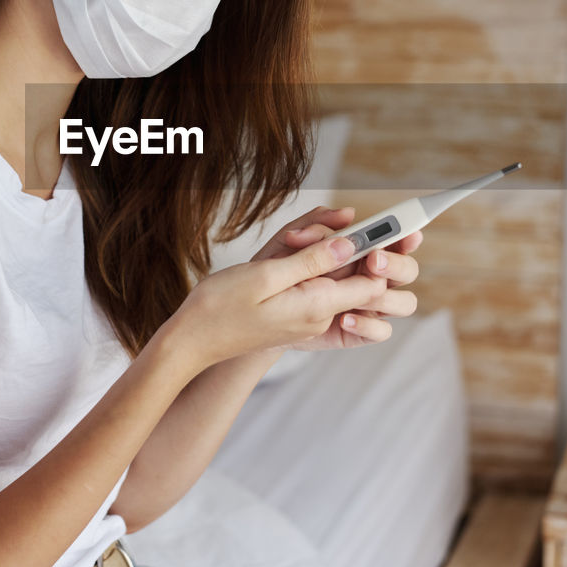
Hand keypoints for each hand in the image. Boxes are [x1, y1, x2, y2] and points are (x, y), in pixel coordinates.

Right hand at [165, 230, 392, 372]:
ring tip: (294, 237)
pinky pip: (317, 285)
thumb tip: (350, 245)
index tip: (361, 225)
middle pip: (357, 278)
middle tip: (315, 227)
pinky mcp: (295, 315)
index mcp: (316, 306)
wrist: (192, 341)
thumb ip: (311, 261)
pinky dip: (309, 263)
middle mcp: (319, 316)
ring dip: (323, 252)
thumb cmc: (220, 307)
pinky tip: (289, 249)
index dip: (375, 253)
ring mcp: (308, 318)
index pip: (372, 283)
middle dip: (346, 246)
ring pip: (335, 278)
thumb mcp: (266, 275)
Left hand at [249, 205, 421, 350]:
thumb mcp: (291, 240)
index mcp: (365, 250)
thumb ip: (317, 224)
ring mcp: (370, 305)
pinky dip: (367, 325)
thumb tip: (347, 214)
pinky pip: (381, 331)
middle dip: (396, 264)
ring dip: (385, 296)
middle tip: (373, 260)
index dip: (408, 236)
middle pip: (408, 271)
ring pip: (404, 302)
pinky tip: (343, 318)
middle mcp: (374, 277)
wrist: (260, 306)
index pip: (398, 240)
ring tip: (354, 294)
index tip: (407, 233)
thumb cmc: (280, 267)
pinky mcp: (360, 331)